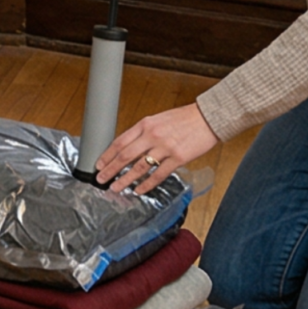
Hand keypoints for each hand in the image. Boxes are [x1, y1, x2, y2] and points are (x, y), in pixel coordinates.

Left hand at [94, 102, 217, 195]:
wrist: (208, 117)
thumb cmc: (184, 118)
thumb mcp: (158, 119)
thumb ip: (144, 132)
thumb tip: (129, 148)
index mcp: (145, 124)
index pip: (120, 141)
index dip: (107, 155)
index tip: (99, 165)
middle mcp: (152, 135)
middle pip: (125, 156)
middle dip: (110, 170)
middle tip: (101, 180)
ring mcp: (165, 147)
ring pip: (139, 168)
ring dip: (125, 180)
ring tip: (116, 188)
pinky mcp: (178, 158)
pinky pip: (158, 175)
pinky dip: (147, 185)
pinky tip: (139, 190)